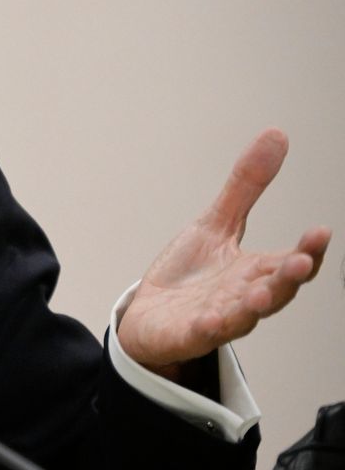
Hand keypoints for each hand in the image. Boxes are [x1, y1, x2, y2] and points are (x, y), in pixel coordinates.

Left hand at [118, 128, 330, 380]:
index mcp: (256, 272)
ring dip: (252, 307)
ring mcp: (217, 319)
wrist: (150, 317)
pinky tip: (208, 320)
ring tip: (258, 295)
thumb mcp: (216, 224)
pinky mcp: (186, 334)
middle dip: (288, 279)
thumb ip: (246, 187)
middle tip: (300, 263)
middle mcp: (243, 298)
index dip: (308, 251)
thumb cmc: (190, 276)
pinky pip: (200, 335)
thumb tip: (276, 134)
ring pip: (242, 318)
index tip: (320, 231)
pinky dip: (206, 328)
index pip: (291, 263)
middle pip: (275, 292)